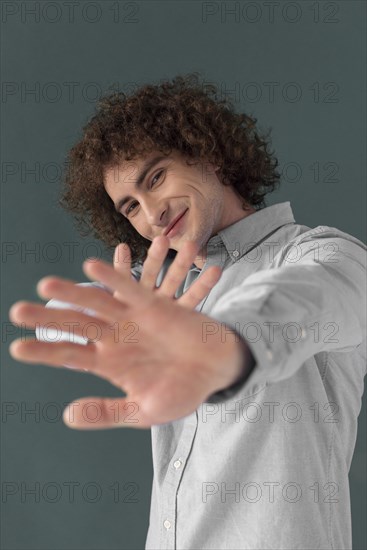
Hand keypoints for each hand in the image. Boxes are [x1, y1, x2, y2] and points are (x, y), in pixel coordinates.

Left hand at [8, 247, 244, 429]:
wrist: (216, 371)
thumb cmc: (182, 392)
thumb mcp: (143, 412)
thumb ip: (107, 412)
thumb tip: (67, 416)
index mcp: (109, 364)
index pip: (69, 355)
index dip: (44, 351)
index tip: (17, 348)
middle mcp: (115, 338)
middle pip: (75, 324)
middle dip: (47, 318)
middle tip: (17, 312)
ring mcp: (132, 319)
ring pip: (96, 302)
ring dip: (72, 293)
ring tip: (46, 285)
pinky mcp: (153, 305)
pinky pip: (128, 288)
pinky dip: (112, 277)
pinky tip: (91, 267)